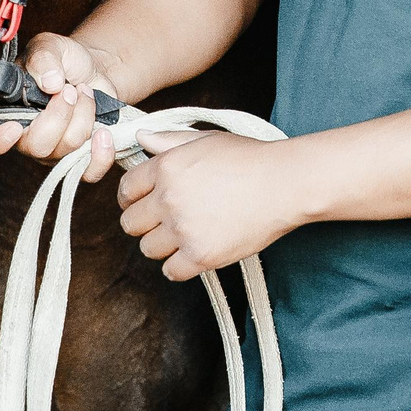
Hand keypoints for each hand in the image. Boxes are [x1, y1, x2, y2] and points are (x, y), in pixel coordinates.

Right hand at [0, 33, 120, 182]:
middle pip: (36, 147)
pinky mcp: (80, 158)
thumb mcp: (50, 46)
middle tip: (70, 89)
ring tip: (85, 92)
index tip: (14, 127)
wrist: (94, 69)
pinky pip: (89, 172)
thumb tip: (50, 81)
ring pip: (66, 150)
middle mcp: (26, 138)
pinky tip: (103, 132)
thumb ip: (44, 58)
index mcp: (6, 112)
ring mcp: (53, 151)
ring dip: (83, 117)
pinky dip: (101, 154)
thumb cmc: (64, 60)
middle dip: (58, 116)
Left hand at [117, 130, 296, 279]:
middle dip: (144, 222)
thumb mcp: (206, 139)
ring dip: (162, 244)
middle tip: (165, 220)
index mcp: (166, 167)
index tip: (144, 202)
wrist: (285, 184)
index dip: (133, 197)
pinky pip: (170, 271)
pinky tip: (192, 253)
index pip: (126, 190)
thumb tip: (140, 138)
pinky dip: (179, 266)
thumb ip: (168, 140)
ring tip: (183, 235)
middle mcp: (169, 199)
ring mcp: (183, 229)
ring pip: (147, 248)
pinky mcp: (201, 256)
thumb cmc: (250, 158)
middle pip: (130, 223)